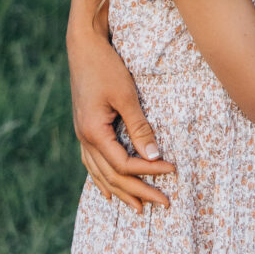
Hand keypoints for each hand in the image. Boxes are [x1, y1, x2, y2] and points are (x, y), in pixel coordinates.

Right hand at [68, 26, 175, 211]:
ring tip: (137, 207)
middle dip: (138, 191)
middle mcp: (85, 138)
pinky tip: (107, 189)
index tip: (172, 171)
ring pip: (99, 174)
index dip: (148, 171)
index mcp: (93, 133)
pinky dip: (102, 178)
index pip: (123, 164)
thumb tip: (154, 155)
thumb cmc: (106, 66)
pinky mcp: (84, 127)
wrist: (83, 46)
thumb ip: (139, 127)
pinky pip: (92, 163)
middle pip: (112, 176)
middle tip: (163, 203)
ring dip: (120, 190)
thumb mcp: (126, 95)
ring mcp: (82, 135)